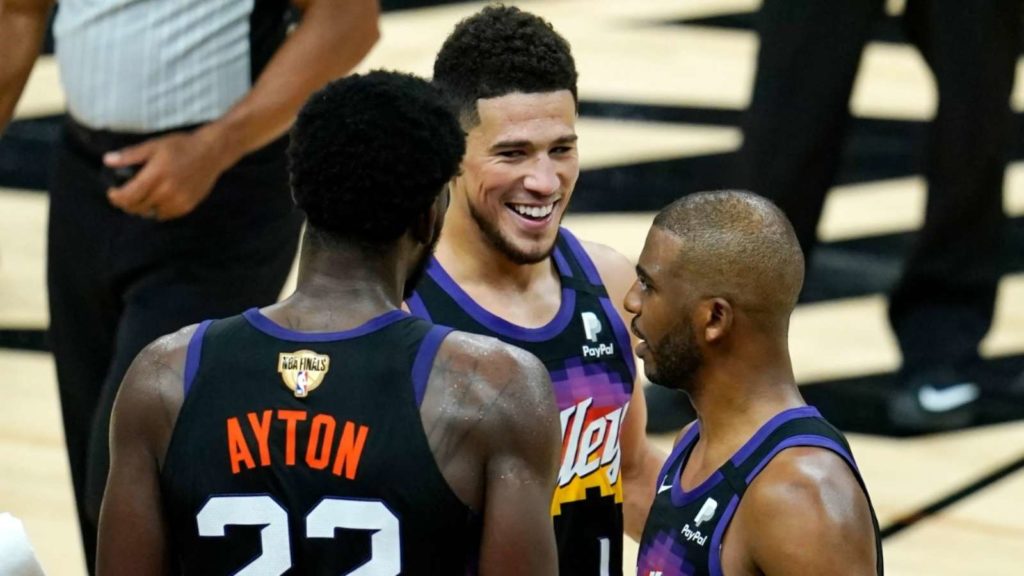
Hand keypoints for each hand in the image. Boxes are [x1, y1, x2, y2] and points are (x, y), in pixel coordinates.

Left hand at [104, 128, 235, 220]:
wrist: (211, 153)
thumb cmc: (181, 146)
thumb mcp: (153, 145)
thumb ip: (130, 155)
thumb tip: (107, 161)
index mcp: (156, 175)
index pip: (129, 196)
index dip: (116, 197)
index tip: (112, 192)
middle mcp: (167, 191)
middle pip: (138, 207)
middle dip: (126, 203)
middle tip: (124, 195)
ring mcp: (178, 201)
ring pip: (151, 213)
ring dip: (142, 208)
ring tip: (140, 198)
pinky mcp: (187, 206)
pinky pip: (165, 215)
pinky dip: (157, 209)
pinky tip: (157, 199)